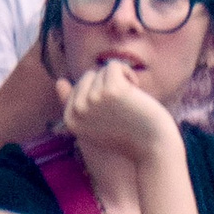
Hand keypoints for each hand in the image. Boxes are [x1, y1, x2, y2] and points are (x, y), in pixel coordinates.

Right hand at [57, 60, 184, 172]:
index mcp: (70, 121)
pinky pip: (114, 65)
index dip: (98, 95)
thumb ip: (77, 106)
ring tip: (130, 103)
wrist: (154, 148)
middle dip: (107, 87)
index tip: (111, 116)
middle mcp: (78, 110)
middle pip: (88, 76)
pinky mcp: (110, 90)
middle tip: (122, 110)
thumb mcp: (96, 124)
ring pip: (103, 71)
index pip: (78, 87)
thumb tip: (59, 82)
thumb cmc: (128, 135)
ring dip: (120, 82)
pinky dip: (127, 73)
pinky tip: (136, 91)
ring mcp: (92, 100)